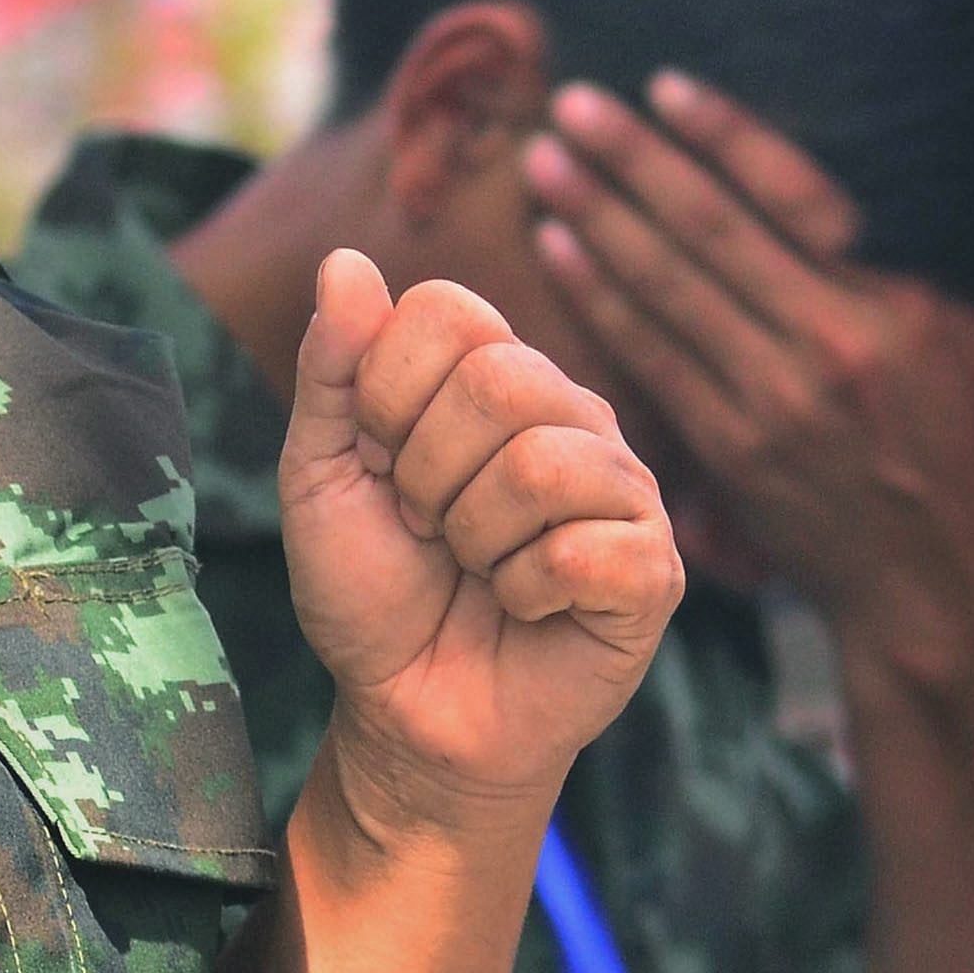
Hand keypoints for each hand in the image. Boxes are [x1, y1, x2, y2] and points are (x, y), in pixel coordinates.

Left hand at [279, 250, 683, 839]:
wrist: (406, 715)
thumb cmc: (371, 590)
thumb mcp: (321, 473)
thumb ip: (332, 368)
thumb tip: (345, 258)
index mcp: (495, 371)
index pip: (448, 310)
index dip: (385, 394)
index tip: (380, 464)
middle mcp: (570, 412)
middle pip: (500, 380)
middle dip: (427, 475)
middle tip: (430, 528)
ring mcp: (621, 489)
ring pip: (543, 465)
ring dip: (475, 540)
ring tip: (477, 570)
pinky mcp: (653, 570)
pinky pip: (587, 549)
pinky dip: (526, 593)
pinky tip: (527, 608)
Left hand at [521, 74, 973, 692]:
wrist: (943, 594)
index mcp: (899, 310)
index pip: (792, 199)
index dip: (723, 137)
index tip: (663, 84)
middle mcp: (828, 349)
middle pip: (707, 235)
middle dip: (631, 162)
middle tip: (570, 101)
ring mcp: (771, 404)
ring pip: (664, 293)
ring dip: (596, 220)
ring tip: (544, 160)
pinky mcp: (729, 452)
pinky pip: (649, 361)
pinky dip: (598, 302)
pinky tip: (556, 251)